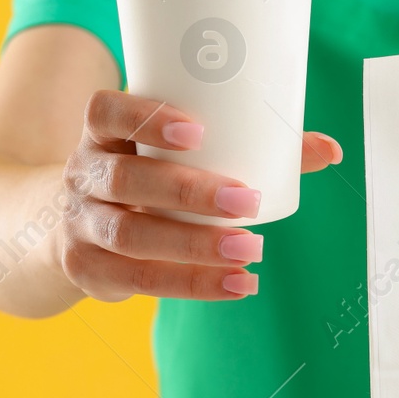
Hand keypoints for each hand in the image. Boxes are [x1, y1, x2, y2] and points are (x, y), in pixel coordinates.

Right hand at [57, 90, 339, 300]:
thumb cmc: (145, 175)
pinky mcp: (88, 270)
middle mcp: (83, 176)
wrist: (69, 225)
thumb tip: (330, 150)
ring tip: (251, 249)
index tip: (198, 130)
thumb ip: (247, 146)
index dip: (145, 117)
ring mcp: (80, 226)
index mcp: (101, 135)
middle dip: (189, 192)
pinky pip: (140, 280)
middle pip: (125, 181)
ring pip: (131, 236)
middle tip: (249, 200)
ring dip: (196, 246)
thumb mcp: (170, 156)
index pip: (105, 113)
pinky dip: (194, 285)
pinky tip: (237, 284)